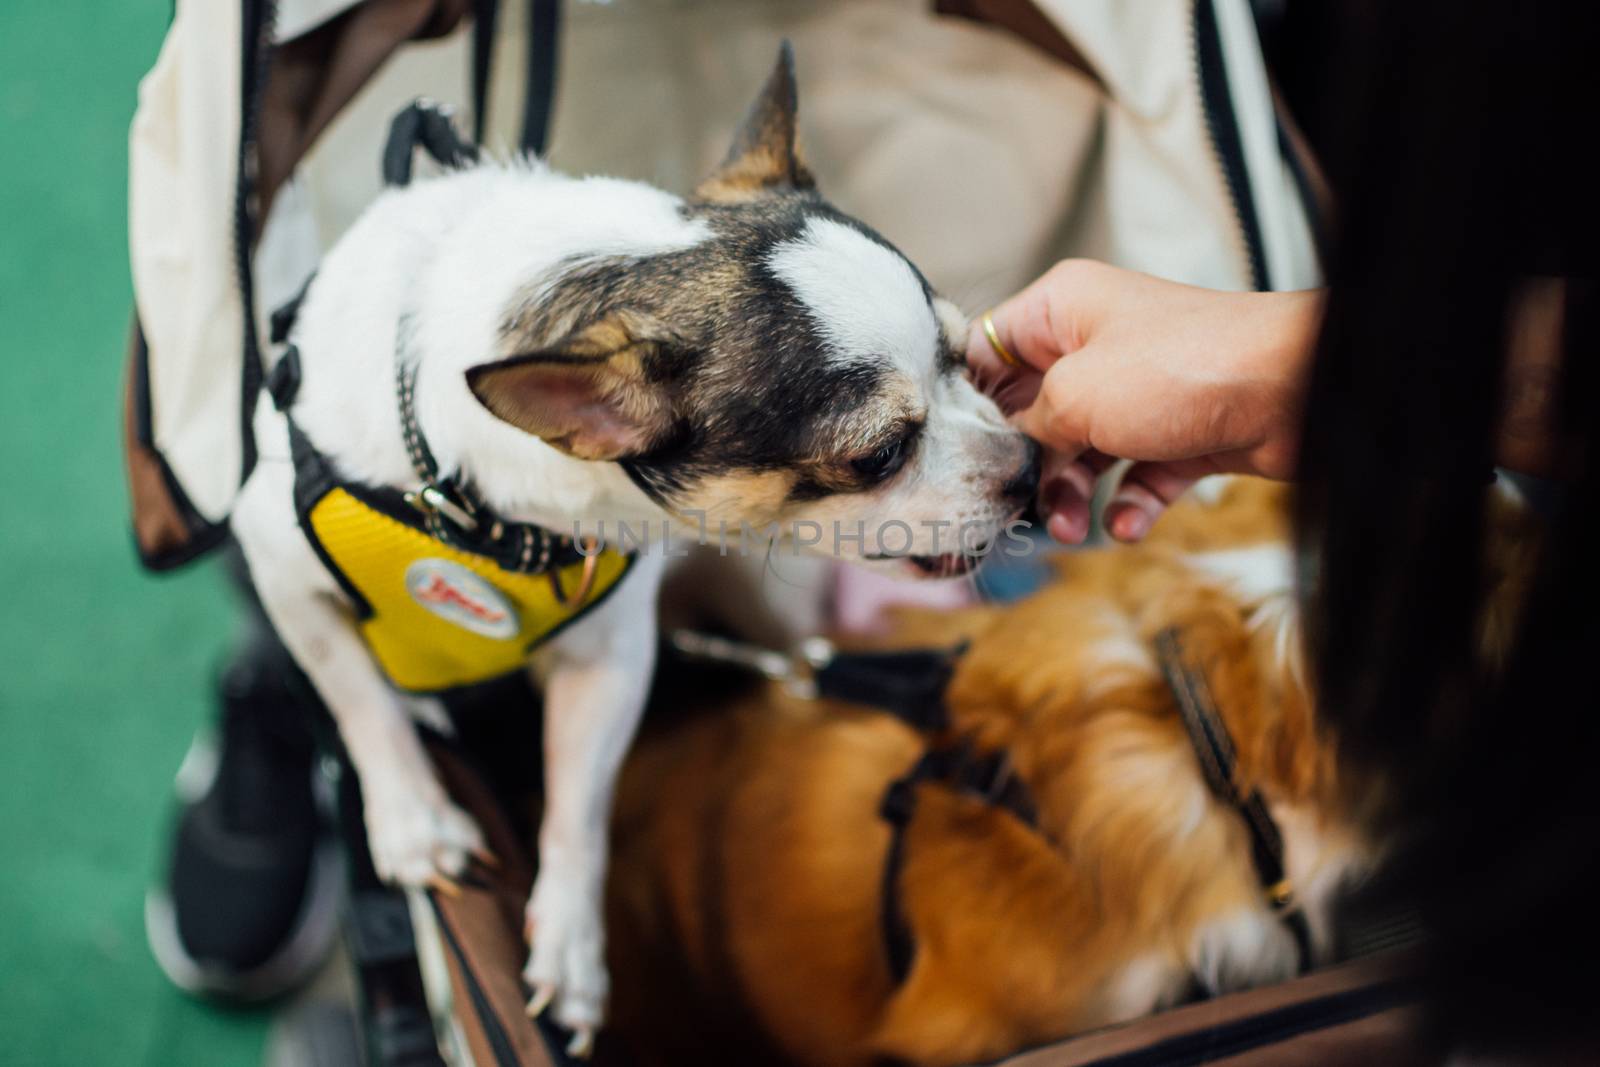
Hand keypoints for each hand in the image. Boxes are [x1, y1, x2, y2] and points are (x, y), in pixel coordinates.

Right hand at [968, 260, 1320, 542]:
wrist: (1292, 390)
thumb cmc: (1184, 368)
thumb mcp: (1077, 396)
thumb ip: (1027, 429)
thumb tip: (1006, 461)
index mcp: (1062, 311)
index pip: (987, 352)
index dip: (967, 403)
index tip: (953, 453)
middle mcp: (1096, 345)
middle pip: (1031, 413)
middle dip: (1022, 464)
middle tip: (1013, 503)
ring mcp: (1138, 391)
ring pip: (1080, 453)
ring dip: (1070, 495)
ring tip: (1071, 526)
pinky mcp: (1176, 434)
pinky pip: (1134, 477)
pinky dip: (1126, 506)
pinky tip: (1125, 526)